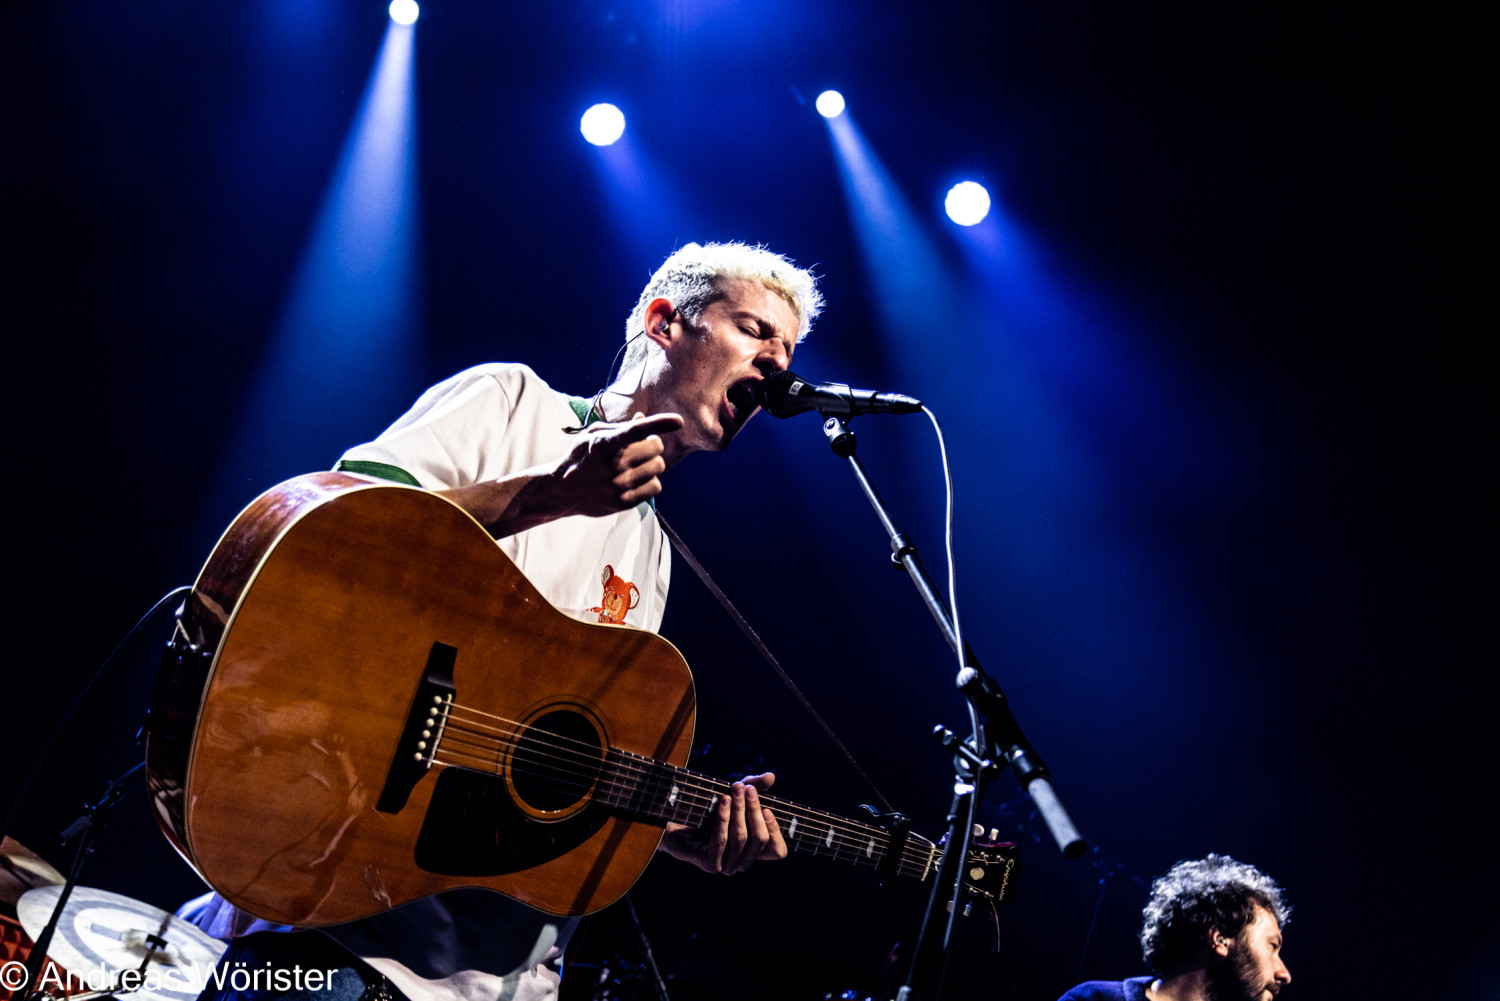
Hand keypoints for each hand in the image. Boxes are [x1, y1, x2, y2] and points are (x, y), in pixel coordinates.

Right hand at [554, 412, 682, 515]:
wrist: (561, 490)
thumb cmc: (580, 457)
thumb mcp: (593, 436)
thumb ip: (619, 427)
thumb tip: (642, 418)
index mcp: (604, 444)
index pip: (636, 431)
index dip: (660, 424)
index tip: (679, 421)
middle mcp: (613, 465)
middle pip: (655, 448)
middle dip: (653, 444)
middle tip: (643, 448)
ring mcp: (618, 485)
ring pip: (658, 467)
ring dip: (653, 464)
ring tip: (638, 465)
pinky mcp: (623, 502)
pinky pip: (655, 487)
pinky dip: (652, 481)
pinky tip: (638, 480)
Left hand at [658, 772, 787, 874]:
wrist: (675, 817)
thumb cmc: (709, 807)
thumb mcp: (736, 794)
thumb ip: (754, 786)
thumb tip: (771, 776)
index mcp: (754, 851)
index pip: (778, 851)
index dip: (776, 831)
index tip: (768, 807)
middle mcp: (742, 862)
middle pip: (759, 839)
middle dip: (754, 810)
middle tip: (747, 789)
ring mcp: (726, 865)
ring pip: (740, 838)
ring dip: (739, 810)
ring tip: (735, 790)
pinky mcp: (709, 864)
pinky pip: (721, 840)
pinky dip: (723, 818)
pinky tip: (723, 801)